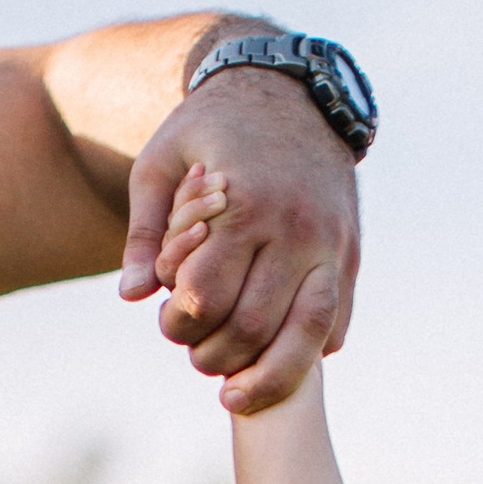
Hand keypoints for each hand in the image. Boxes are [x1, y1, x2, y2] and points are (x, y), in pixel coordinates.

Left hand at [121, 69, 359, 411]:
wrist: (291, 93)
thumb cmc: (211, 131)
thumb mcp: (161, 164)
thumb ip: (145, 232)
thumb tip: (131, 296)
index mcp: (244, 202)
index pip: (207, 296)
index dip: (181, 323)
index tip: (169, 322)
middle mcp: (295, 226)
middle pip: (253, 324)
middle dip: (215, 354)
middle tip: (195, 355)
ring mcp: (331, 244)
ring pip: (306, 335)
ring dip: (267, 376)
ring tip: (235, 390)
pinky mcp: (351, 256)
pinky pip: (335, 325)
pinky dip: (306, 355)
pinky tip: (276, 359)